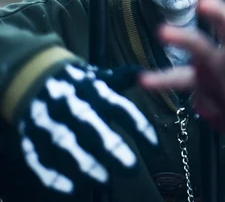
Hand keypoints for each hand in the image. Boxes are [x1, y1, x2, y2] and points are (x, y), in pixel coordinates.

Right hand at [18, 62, 157, 194]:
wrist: (31, 74)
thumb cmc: (78, 83)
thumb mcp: (100, 76)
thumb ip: (124, 78)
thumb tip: (146, 73)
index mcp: (94, 89)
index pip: (121, 108)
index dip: (139, 127)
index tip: (156, 148)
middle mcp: (72, 105)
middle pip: (92, 126)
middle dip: (112, 148)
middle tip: (132, 169)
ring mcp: (49, 120)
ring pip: (66, 144)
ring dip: (84, 164)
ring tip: (104, 180)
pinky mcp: (30, 136)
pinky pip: (38, 158)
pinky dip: (52, 176)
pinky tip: (72, 190)